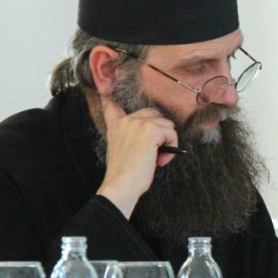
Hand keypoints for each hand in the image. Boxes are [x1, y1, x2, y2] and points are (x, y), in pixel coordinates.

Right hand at [96, 96, 179, 217]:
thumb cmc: (124, 174)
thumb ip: (129, 137)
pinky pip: (172, 134)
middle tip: (154, 152)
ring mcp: (138, 123)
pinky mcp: (151, 130)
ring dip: (167, 142)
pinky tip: (160, 160)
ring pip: (167, 125)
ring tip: (157, 159)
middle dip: (160, 132)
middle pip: (154, 114)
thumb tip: (151, 137)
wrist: (121, 185)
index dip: (111, 100)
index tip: (106, 93)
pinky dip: (172, 148)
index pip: (112, 106)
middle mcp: (126, 120)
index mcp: (116, 125)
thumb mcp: (121, 150)